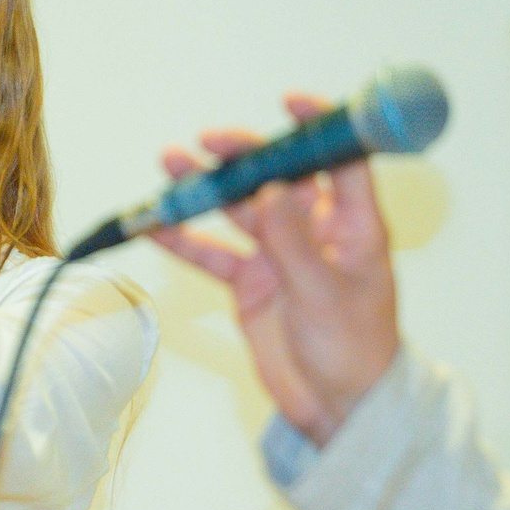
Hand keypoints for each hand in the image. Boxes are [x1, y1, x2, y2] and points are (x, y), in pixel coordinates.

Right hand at [150, 93, 398, 442]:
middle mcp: (317, 230)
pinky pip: (213, 254)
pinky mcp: (253, 282)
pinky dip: (185, 239)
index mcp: (355, 225)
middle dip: (244, 156)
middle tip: (210, 142)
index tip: (291, 102)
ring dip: (206, 188)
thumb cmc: (355, 351)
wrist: (338, 408)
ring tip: (172, 163)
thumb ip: (295, 242)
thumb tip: (270, 189)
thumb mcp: (326, 295)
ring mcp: (281, 254)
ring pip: (239, 209)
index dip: (319, 126)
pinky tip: (154, 224)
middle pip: (277, 177)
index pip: (341, 159)